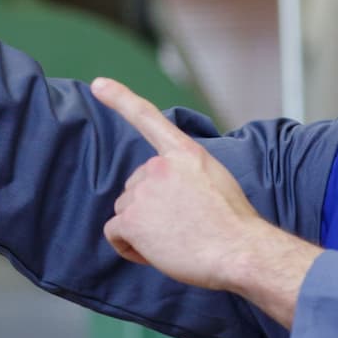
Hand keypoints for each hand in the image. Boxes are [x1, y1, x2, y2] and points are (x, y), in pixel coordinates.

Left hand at [92, 78, 325, 324]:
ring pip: (126, 211)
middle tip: (183, 227)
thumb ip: (187, 176)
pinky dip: (129, 247)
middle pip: (137, 186)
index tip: (98, 85)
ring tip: (176, 241)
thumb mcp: (216, 181)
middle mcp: (159, 166)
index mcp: (184, 153)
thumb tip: (168, 195)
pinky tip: (156, 252)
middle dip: (151, 208)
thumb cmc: (233, 224)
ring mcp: (142, 191)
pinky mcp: (131, 219)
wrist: (239, 250)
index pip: (147, 118)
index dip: (120, 99)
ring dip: (142, 229)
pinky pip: (115, 234)